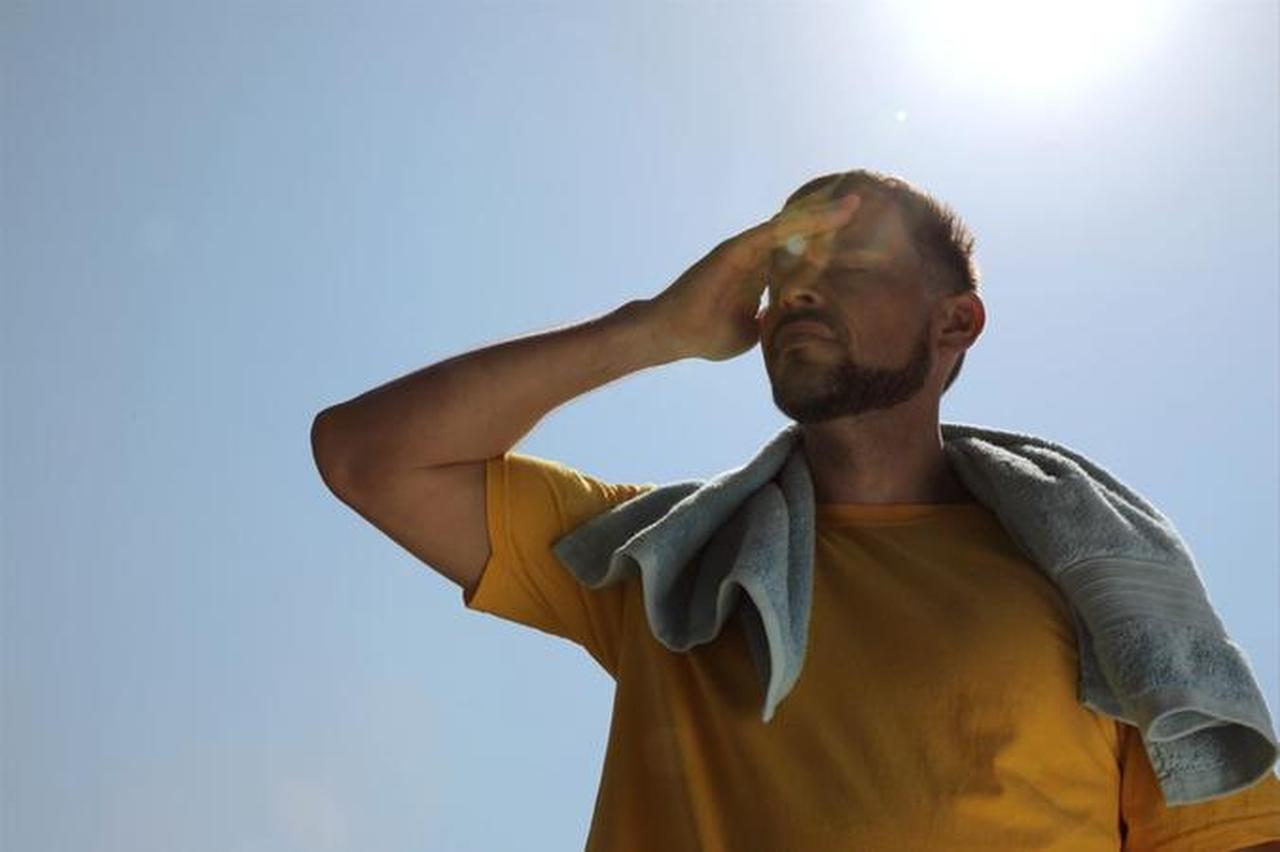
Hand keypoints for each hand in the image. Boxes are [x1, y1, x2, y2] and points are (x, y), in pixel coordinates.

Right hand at [640, 192, 861, 361]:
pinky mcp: (736, 249)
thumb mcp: (751, 334)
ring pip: (789, 228)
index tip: (851, 242)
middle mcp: (753, 257)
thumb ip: (769, 323)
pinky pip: (773, 232)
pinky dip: (799, 224)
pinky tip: (826, 218)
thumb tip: (787, 323)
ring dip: (820, 217)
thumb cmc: (706, 336)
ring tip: (850, 207)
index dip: (822, 249)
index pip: (797, 257)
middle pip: (797, 235)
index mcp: (758, 276)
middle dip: (827, 223)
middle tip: (857, 208)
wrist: (673, 334)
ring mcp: (744, 250)